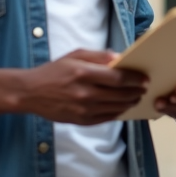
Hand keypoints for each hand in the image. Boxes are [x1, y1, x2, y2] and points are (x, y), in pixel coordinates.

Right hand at [16, 49, 147, 124]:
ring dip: (130, 102)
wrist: (31, 93)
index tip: (144, 78)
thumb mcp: (75, 55)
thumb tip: (120, 58)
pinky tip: (123, 106)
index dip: (134, 79)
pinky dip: (118, 112)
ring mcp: (83, 109)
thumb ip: (99, 56)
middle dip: (136, 91)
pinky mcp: (80, 121)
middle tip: (144, 88)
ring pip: (116, 107)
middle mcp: (84, 93)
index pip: (117, 78)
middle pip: (120, 94)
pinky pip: (106, 118)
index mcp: (83, 73)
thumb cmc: (54, 71)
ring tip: (137, 97)